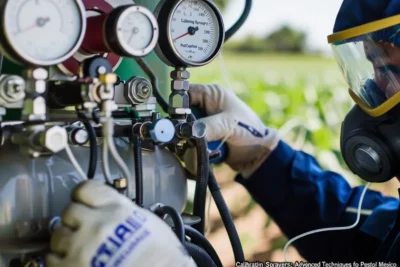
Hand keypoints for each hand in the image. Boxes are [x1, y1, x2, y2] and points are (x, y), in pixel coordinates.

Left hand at [46, 181, 195, 266]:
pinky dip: (59, 259)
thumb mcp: (148, 222)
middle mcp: (96, 224)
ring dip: (65, 239)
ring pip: (57, 234)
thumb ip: (125, 212)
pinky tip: (72, 261)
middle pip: (69, 210)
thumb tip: (113, 211)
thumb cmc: (162, 254)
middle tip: (82, 227)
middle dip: (74, 219)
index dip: (82, 195)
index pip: (86, 188)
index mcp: (116, 208)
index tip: (83, 200)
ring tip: (77, 246)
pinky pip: (51, 259)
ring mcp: (81, 247)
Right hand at [187, 84, 279, 177]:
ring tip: (200, 149)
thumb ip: (207, 126)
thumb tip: (186, 131)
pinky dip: (192, 151)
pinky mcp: (202, 137)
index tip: (177, 121)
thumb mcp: (228, 125)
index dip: (178, 106)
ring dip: (189, 143)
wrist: (258, 154)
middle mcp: (205, 107)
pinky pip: (189, 143)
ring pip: (183, 131)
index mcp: (211, 94)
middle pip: (181, 115)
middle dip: (183, 129)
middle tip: (188, 139)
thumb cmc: (250, 132)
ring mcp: (203, 123)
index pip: (184, 93)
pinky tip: (201, 155)